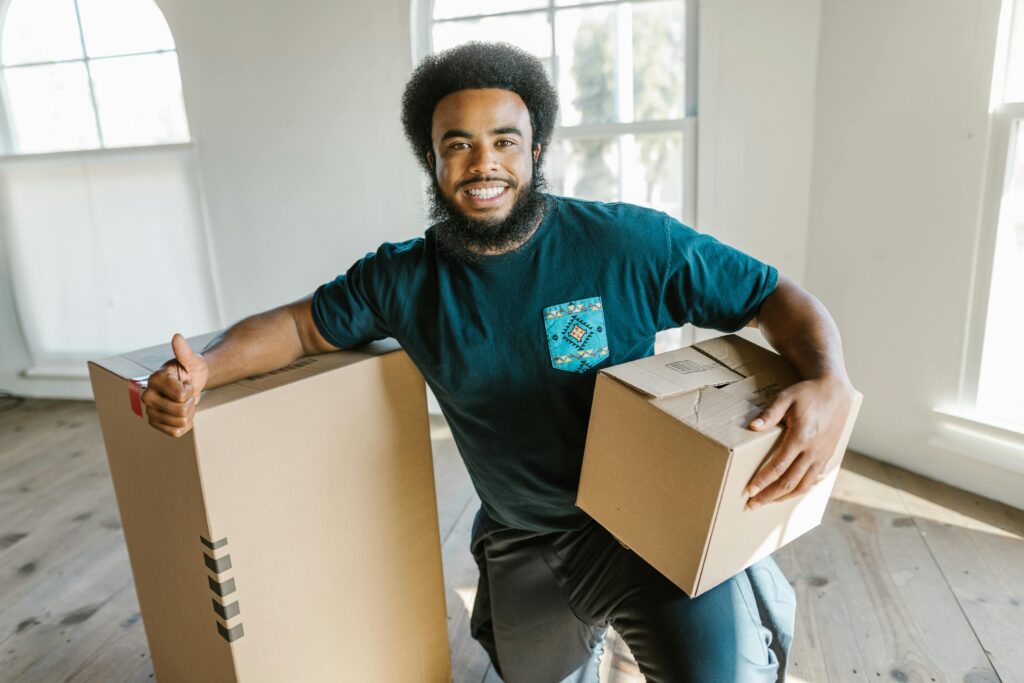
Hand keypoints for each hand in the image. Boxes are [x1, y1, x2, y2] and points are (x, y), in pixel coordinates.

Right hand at [140, 333, 209, 437]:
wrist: (190, 382)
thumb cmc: (190, 370)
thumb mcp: (192, 360)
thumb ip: (184, 351)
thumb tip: (177, 337)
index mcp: (155, 379)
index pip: (182, 395)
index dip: (190, 390)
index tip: (186, 382)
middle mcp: (148, 395)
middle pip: (181, 411)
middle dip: (191, 402)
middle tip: (187, 394)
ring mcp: (150, 411)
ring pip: (180, 422)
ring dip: (189, 413)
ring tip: (184, 402)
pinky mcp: (155, 423)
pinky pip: (176, 432)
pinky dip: (185, 424)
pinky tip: (182, 413)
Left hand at [744, 376, 854, 508]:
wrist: (836, 391)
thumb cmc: (808, 393)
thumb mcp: (786, 398)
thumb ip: (769, 414)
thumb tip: (753, 426)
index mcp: (801, 437)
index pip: (778, 467)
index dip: (763, 481)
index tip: (749, 490)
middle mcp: (813, 451)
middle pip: (789, 482)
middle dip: (769, 495)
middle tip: (752, 504)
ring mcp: (822, 455)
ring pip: (803, 485)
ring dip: (783, 497)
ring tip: (766, 502)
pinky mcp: (827, 456)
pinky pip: (812, 480)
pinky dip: (798, 489)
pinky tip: (786, 493)